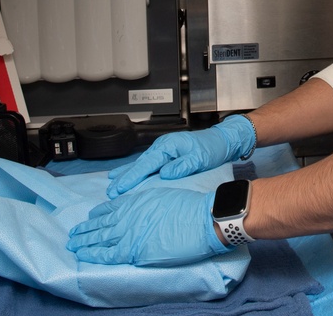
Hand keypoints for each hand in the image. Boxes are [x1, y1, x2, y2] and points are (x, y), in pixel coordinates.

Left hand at [66, 187, 229, 266]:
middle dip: (85, 229)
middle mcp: (128, 216)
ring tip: (73, 244)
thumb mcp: (161, 195)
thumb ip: (144, 203)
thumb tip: (135, 211)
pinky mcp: (135, 251)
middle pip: (101, 224)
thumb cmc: (188, 207)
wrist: (200, 220)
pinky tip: (86, 256)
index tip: (90, 217)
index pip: (109, 208)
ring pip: (100, 238)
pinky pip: (109, 254)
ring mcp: (129, 234)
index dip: (98, 214)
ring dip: (85, 241)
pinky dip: (96, 255)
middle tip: (73, 234)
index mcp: (135, 202)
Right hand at [106, 115, 255, 198]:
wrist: (222, 141)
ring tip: (112, 184)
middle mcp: (163, 147)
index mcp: (168, 146)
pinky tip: (128, 176)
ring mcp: (164, 151)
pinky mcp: (167, 156)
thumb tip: (165, 174)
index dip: (132, 176)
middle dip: (124, 178)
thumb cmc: (212, 148)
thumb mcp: (199, 158)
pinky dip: (137, 171)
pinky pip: (148, 165)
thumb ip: (182, 165)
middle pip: (139, 164)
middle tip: (110, 192)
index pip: (146, 164)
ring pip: (142, 164)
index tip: (120, 188)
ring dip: (127, 175)